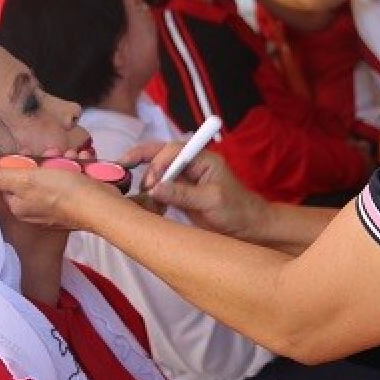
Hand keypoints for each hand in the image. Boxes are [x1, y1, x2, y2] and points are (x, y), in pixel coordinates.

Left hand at [0, 162, 133, 231]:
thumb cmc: (64, 192)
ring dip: (65, 161)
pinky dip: (78, 169)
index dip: (20, 162)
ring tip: (75, 155)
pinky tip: (85, 161)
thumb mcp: (27, 179)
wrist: (101, 207)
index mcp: (19, 205)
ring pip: (54, 176)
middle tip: (57, 152)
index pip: (9, 179)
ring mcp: (56, 208)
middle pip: (33, 176)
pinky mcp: (75, 204)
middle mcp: (35, 209)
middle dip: (46, 160)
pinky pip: (72, 182)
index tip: (31, 151)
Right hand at [122, 141, 269, 241]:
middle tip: (131, 179)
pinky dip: (151, 196)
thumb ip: (183, 194)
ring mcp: (185, 179)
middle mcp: (192, 165)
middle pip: (161, 154)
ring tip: (144, 199)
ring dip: (147, 182)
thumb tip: (154, 188)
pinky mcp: (180, 194)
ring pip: (157, 172)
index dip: (158, 162)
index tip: (151, 183)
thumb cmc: (236, 211)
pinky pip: (160, 189)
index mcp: (203, 159)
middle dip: (144, 164)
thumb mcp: (211, 201)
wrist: (248, 229)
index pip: (174, 150)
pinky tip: (149, 206)